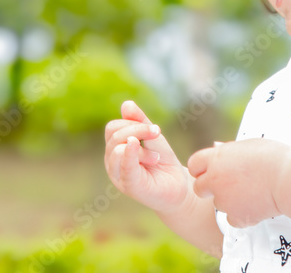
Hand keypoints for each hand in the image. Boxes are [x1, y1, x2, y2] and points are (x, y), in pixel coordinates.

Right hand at [104, 100, 190, 214]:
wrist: (178, 187)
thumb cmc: (163, 161)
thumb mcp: (152, 137)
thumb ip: (139, 121)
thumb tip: (126, 104)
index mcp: (115, 149)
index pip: (113, 128)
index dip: (133, 122)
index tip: (155, 129)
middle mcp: (112, 162)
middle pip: (114, 135)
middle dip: (138, 130)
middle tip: (158, 135)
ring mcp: (118, 175)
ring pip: (118, 148)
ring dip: (142, 146)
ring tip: (156, 157)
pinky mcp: (130, 186)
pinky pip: (125, 166)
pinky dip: (130, 153)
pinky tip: (141, 148)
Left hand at [187, 138, 290, 227]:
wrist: (288, 178)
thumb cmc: (273, 156)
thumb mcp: (248, 145)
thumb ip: (229, 151)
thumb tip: (218, 149)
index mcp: (216, 158)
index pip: (194, 164)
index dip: (202, 168)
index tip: (212, 170)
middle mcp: (215, 180)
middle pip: (199, 188)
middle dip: (209, 188)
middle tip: (228, 185)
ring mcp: (224, 200)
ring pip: (218, 204)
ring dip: (229, 200)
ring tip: (252, 192)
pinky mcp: (236, 217)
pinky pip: (232, 219)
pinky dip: (242, 215)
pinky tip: (255, 206)